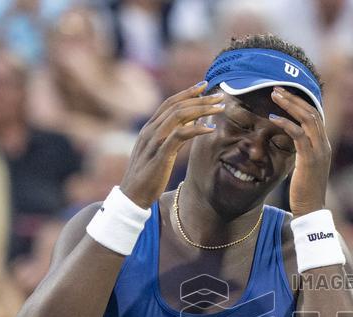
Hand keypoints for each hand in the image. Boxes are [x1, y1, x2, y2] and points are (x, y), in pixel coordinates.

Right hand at [120, 82, 224, 206]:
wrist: (133, 196)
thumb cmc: (149, 175)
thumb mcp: (162, 151)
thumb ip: (175, 136)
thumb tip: (192, 122)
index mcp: (149, 129)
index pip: (169, 103)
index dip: (187, 92)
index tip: (204, 85)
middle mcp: (150, 130)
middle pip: (177, 105)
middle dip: (200, 98)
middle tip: (219, 95)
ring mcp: (154, 141)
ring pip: (179, 115)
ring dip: (202, 109)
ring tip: (219, 108)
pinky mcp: (160, 154)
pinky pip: (180, 135)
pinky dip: (196, 129)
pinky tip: (210, 129)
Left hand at [268, 87, 330, 216]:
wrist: (311, 208)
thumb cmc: (304, 189)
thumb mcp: (304, 165)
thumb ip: (301, 150)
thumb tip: (289, 140)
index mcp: (323, 144)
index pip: (315, 115)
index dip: (300, 102)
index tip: (285, 94)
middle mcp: (324, 144)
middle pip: (311, 112)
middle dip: (294, 98)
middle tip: (277, 88)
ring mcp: (319, 151)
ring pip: (307, 118)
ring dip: (289, 105)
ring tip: (274, 95)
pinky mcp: (309, 159)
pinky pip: (298, 134)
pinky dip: (285, 123)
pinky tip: (272, 118)